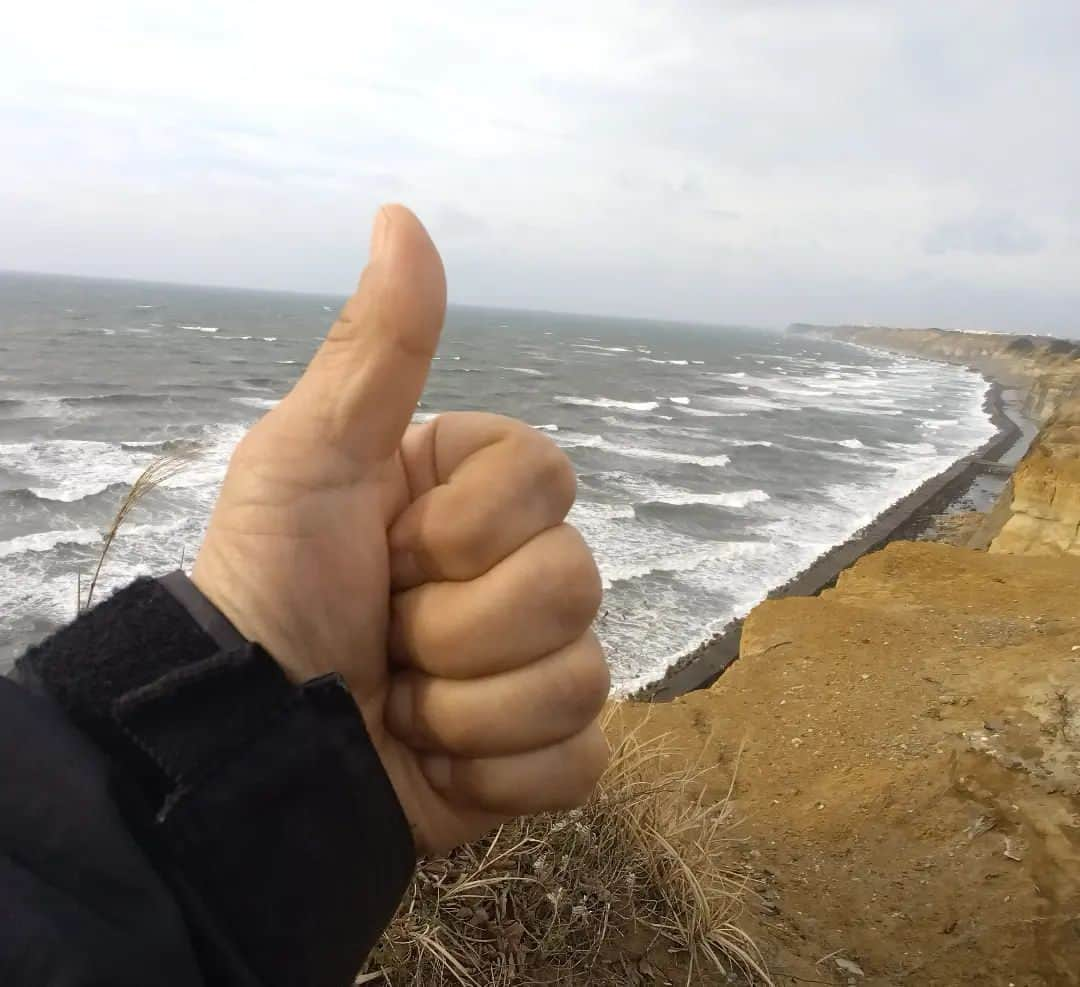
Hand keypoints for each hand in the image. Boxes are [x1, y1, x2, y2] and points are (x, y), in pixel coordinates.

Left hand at [191, 205, 609, 854]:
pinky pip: (578, 758)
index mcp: (474, 497)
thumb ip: (376, 347)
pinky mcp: (536, 753)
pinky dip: (495, 770)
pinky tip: (434, 761)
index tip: (393, 545)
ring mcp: (532, 666)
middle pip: (576, 582)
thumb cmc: (273, 582)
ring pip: (580, 676)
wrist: (247, 745)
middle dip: (459, 625)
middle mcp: (514, 572)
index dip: (471, 526)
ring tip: (399, 705)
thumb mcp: (310, 454)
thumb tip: (401, 213)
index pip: (552, 480)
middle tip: (386, 634)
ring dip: (467, 705)